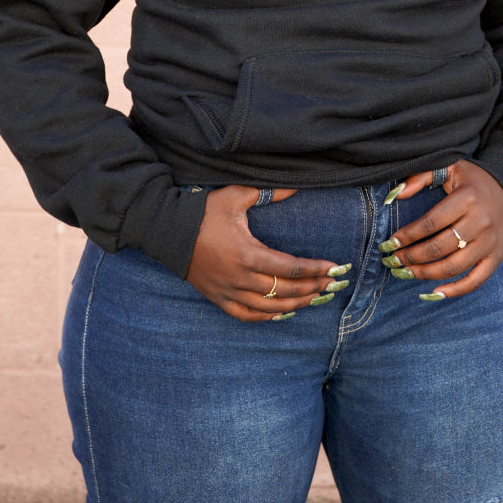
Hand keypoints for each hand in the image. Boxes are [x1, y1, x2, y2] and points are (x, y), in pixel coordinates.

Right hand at [185, 185, 349, 321]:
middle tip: (331, 284)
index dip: (314, 269)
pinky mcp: (218, 298)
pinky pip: (246, 316)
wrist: (168, 231)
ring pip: (269, 307)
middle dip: (311, 287)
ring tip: (314, 298)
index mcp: (247, 254)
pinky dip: (267, 317)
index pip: (290, 267)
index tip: (334, 268)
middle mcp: (240, 278)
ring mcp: (228, 292)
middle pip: (284, 290)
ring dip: (295, 304)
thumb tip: (297, 185)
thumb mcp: (236, 196)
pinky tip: (282, 313)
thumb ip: (269, 192)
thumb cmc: (204, 212)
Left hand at [381, 161, 502, 299]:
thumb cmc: (472, 180)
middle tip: (392, 261)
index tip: (389, 244)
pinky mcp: (496, 257)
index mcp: (466, 198)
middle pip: (439, 247)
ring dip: (425, 274)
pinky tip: (435, 292)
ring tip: (405, 273)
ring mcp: (490, 242)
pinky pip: (476, 280)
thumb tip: (395, 195)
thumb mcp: (449, 167)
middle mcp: (480, 222)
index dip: (407, 236)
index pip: (430, 223)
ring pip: (453, 267)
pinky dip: (456, 290)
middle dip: (411, 257)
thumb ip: (421, 176)